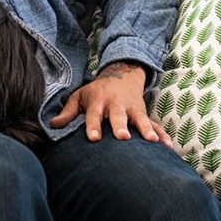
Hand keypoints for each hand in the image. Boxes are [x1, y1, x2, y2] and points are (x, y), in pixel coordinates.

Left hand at [49, 61, 172, 146]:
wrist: (121, 74)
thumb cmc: (97, 91)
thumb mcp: (80, 96)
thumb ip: (68, 112)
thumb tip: (52, 125)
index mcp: (99, 101)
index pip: (94, 115)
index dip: (93, 126)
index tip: (93, 138)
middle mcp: (116, 105)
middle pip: (119, 116)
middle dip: (121, 126)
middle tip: (123, 137)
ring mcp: (132, 109)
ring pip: (141, 120)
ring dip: (146, 130)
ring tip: (153, 141)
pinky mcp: (144, 113)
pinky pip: (155, 124)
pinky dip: (162, 134)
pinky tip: (168, 147)